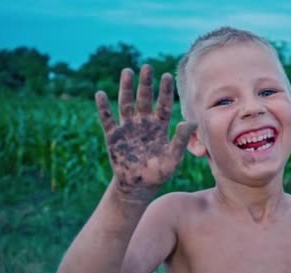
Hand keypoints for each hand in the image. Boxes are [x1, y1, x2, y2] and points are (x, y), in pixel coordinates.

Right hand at [95, 65, 196, 194]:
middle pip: (144, 99)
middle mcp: (143, 123)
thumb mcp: (173, 158)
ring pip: (126, 104)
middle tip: (147, 67)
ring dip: (126, 88)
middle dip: (146, 83)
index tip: (167, 76)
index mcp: (159, 127)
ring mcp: (128, 128)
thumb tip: (191, 122)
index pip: (163, 105)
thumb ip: (181, 140)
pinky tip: (100, 94)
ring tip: (127, 71)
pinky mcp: (113, 137)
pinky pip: (107, 119)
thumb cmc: (159, 173)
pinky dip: (103, 108)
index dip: (165, 91)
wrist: (138, 187)